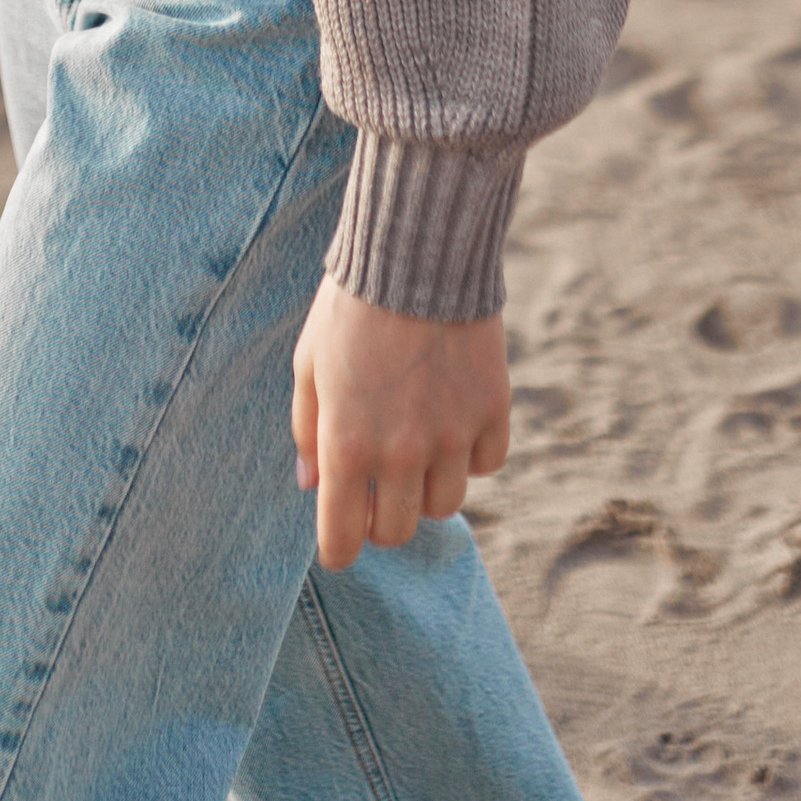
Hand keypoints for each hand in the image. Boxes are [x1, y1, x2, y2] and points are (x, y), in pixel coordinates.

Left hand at [290, 275, 510, 571]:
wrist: (415, 252)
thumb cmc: (350, 306)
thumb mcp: (308, 364)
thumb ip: (308, 431)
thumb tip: (311, 485)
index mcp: (348, 446)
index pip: (343, 539)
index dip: (338, 548)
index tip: (339, 540)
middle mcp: (402, 453)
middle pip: (397, 531)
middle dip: (382, 518)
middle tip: (376, 487)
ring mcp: (453, 436)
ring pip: (445, 506)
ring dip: (427, 487)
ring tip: (416, 447)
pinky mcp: (492, 412)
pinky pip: (487, 464)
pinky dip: (471, 454)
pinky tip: (454, 419)